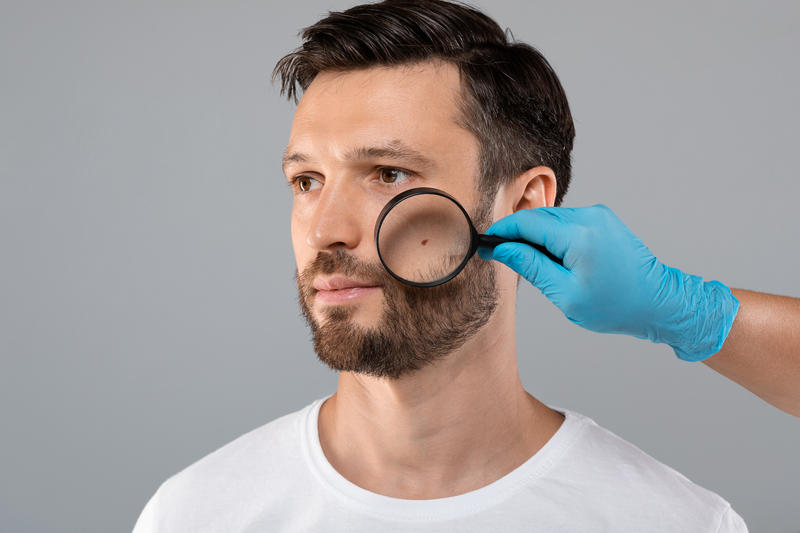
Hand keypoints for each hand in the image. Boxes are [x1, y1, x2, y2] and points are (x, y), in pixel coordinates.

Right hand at [477, 204, 739, 361]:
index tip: (483, 245)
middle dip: (515, 235)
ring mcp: (599, 215)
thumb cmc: (616, 305)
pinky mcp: (603, 220)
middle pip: (537, 218)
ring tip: (527, 264)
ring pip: (551, 220)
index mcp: (578, 234)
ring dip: (534, 237)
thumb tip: (503, 249)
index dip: (501, 233)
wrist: (661, 303)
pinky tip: (550, 259)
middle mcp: (589, 216)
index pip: (526, 223)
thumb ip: (531, 266)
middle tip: (496, 255)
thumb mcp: (564, 293)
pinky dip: (552, 237)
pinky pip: (567, 223)